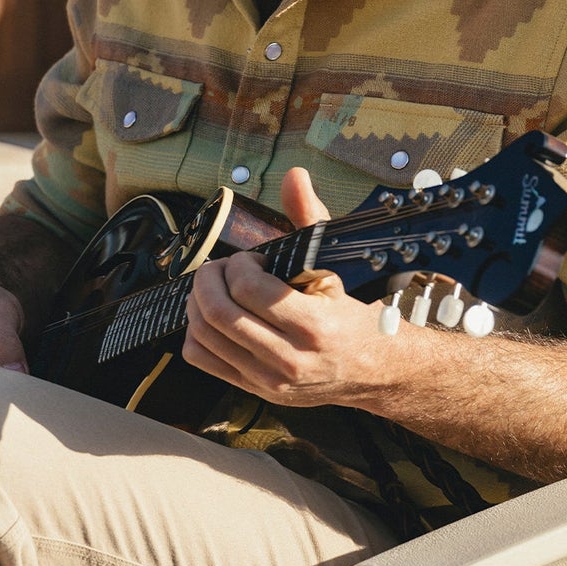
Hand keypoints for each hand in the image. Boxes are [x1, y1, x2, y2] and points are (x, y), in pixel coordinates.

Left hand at [180, 167, 391, 407]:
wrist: (370, 370)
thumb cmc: (348, 314)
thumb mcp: (333, 265)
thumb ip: (309, 218)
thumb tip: (295, 175)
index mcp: (313, 325)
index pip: (250, 289)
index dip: (240, 264)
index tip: (251, 259)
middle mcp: (289, 358)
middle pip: (218, 312)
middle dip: (209, 278)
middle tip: (223, 268)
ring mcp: (267, 380)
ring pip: (203, 334)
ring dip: (199, 300)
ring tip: (217, 287)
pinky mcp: (253, 390)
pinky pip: (200, 357)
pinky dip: (196, 330)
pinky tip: (216, 314)